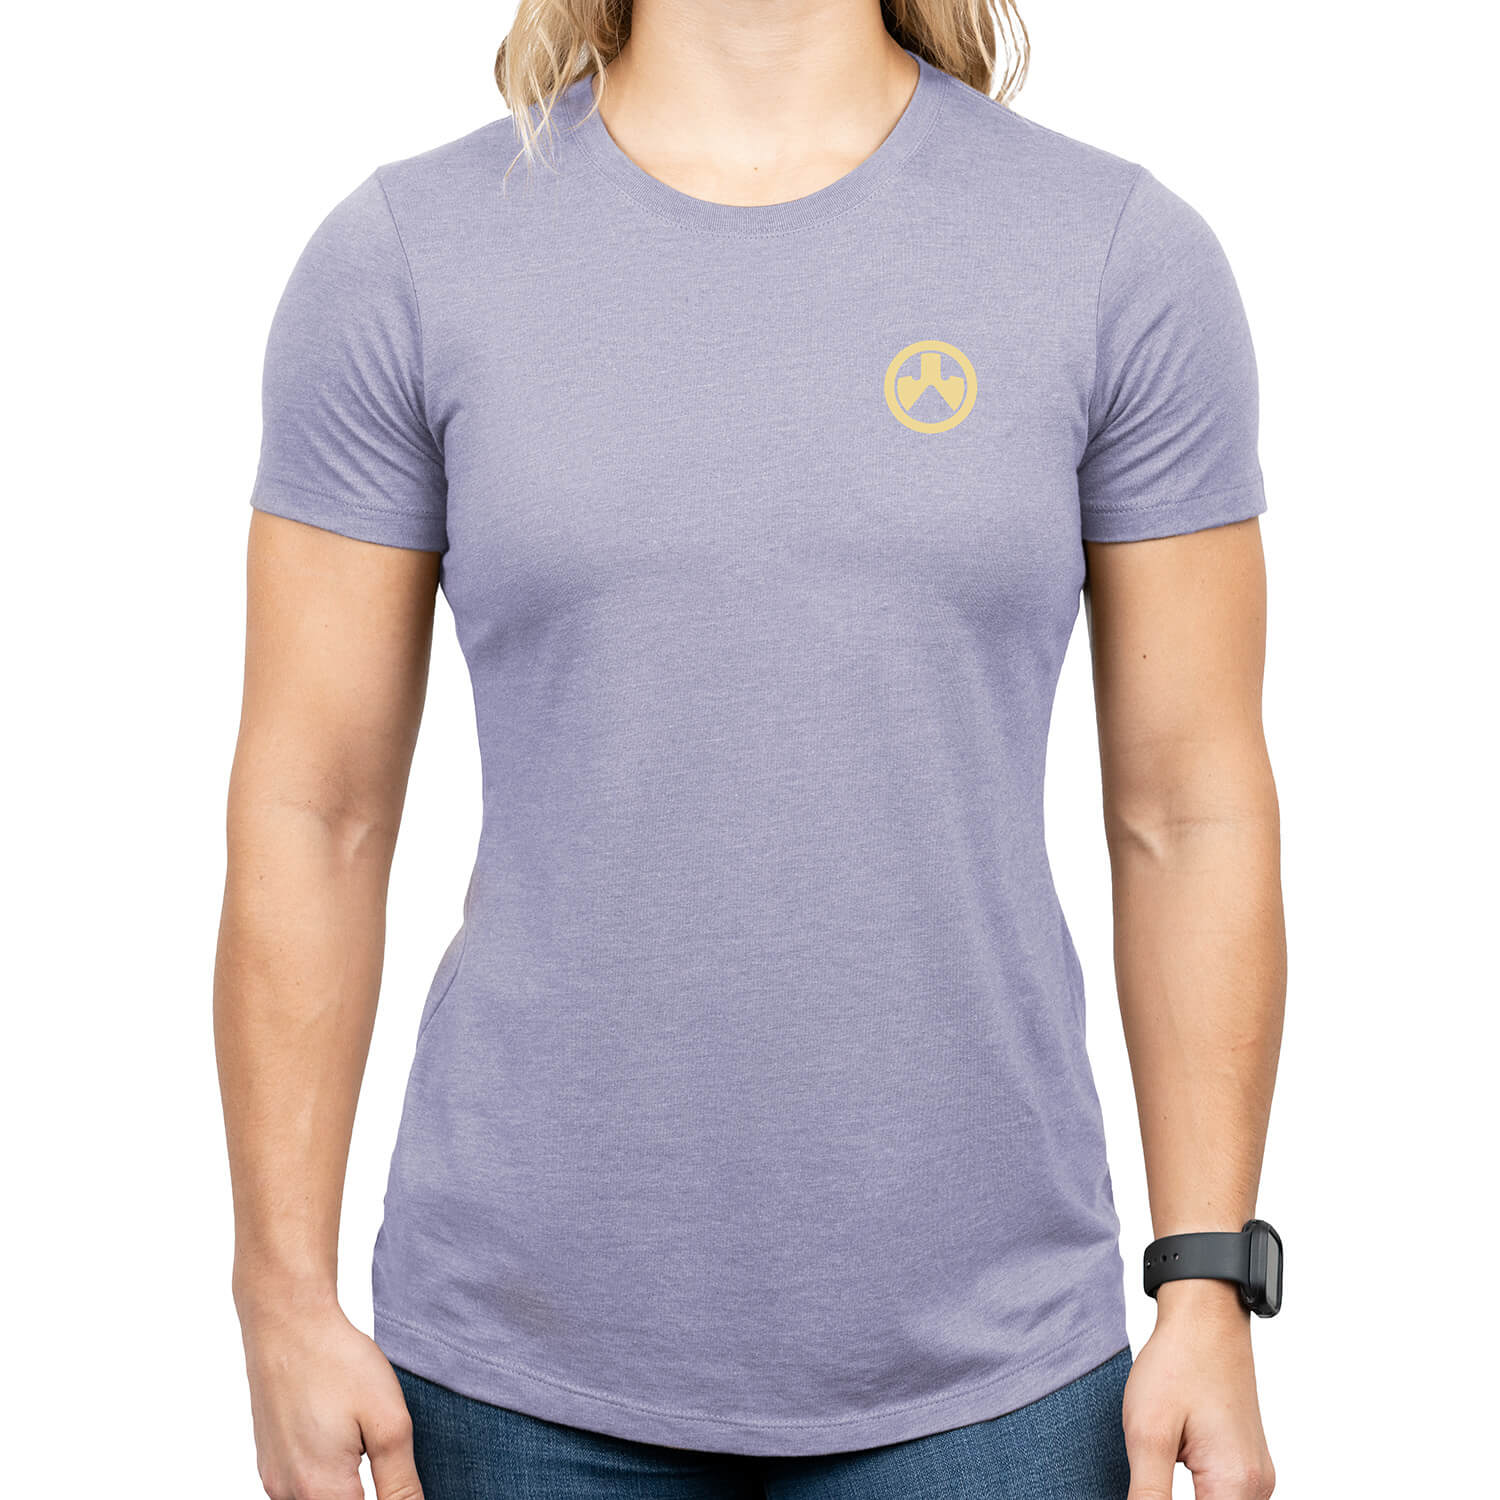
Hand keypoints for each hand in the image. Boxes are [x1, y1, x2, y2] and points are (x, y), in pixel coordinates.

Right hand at [238, 1285, 421, 1499]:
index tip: (400, 1481)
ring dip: (347, 1491)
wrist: (287, 1323)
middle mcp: (289, 1495)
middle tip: (382, 1452)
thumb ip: (400, 1484)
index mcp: (321, 1491)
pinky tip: (345, 1447)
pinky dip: (327, 1482)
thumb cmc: (338, 1363)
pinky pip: (301, 1491)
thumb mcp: (388, 1422)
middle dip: (369, 1494)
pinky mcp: (270, 1464)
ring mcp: (275, 1481)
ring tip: (365, 1448)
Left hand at [1123, 1280, 1274, 1498]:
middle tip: (1146, 1475)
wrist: (1206, 1318)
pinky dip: (1197, 1494)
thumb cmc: (1178, 1363)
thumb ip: (1148, 1495)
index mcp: (1235, 1484)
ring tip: (1158, 1465)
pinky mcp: (1248, 1465)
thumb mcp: (1147, 1432)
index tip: (1144, 1488)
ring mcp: (1256, 1477)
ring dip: (1184, 1498)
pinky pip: (1225, 1496)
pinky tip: (1171, 1469)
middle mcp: (1257, 1487)